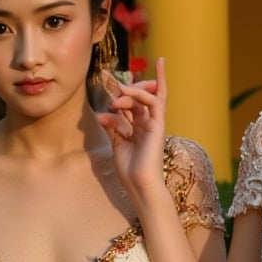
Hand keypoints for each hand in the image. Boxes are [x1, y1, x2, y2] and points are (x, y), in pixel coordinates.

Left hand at [97, 56, 168, 200]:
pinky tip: (127, 91)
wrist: (139, 183)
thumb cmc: (130, 168)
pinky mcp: (158, 124)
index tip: (109, 79)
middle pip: (141, 97)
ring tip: (116, 96)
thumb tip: (103, 112)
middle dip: (128, 88)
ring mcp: (154, 123)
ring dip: (131, 92)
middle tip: (113, 86)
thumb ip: (112, 126)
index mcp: (138, 127)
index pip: (134, 103)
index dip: (126, 90)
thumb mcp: (116, 143)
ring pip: (146, 97)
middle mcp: (147, 123)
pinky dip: (144, 91)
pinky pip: (155, 101)